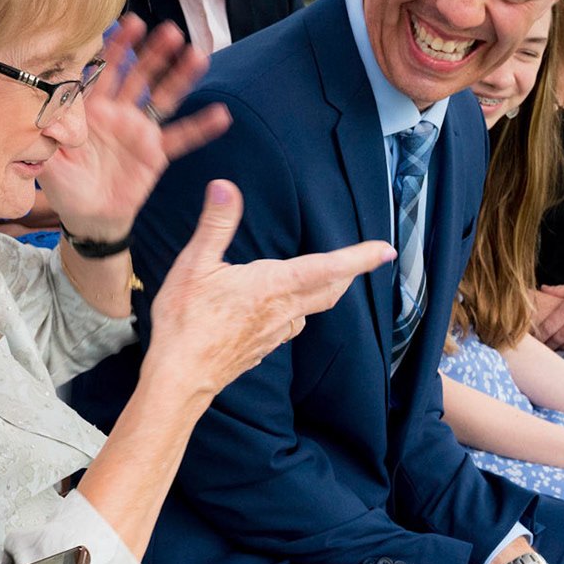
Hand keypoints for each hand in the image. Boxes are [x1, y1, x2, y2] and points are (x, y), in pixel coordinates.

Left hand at [35, 15, 230, 241]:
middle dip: (153, 53)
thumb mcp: (49, 162)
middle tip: (170, 31)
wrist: (87, 216)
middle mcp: (117, 112)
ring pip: (163, 97)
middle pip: (138, 76)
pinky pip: (180, 137)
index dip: (116, 47)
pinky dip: (200, 127)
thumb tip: (45, 116)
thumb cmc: (65, 185)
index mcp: (90, 108)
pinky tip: (220, 115)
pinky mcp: (155, 152)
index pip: (104, 71)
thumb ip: (46, 137)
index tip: (130, 23)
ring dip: (180, 77)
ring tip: (197, 56)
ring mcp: (139, 130)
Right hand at [144, 180, 393, 397]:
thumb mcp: (194, 265)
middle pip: (329, 291)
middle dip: (348, 274)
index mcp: (273, 285)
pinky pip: (288, 328)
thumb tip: (224, 187)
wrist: (179, 375)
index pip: (327, 267)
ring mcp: (274, 334)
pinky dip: (294, 314)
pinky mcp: (261, 350)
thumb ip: (215, 225)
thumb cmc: (186, 321)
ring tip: (322, 280)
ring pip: (310, 311)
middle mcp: (282, 311)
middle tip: (363, 261)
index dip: (359, 257)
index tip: (384, 249)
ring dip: (323, 293)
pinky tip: (280, 312)